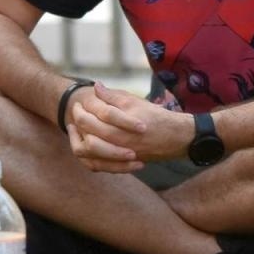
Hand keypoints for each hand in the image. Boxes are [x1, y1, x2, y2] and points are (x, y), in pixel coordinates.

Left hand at [66, 82, 192, 171]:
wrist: (177, 138)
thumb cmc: (156, 117)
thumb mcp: (134, 102)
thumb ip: (112, 96)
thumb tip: (96, 87)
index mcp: (117, 127)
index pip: (88, 120)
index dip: (80, 110)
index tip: (79, 103)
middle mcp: (116, 144)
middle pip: (85, 137)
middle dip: (77, 124)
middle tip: (76, 113)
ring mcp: (118, 156)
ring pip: (87, 155)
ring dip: (78, 142)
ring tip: (76, 130)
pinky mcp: (122, 164)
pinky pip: (98, 166)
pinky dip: (89, 157)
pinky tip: (86, 145)